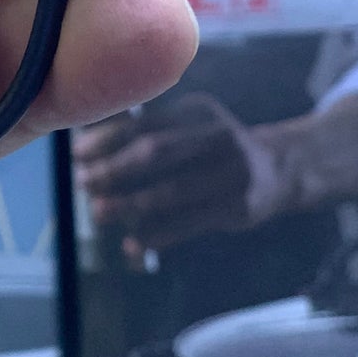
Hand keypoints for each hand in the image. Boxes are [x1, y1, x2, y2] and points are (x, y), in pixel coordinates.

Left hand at [72, 94, 288, 256]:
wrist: (279, 169)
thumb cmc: (214, 148)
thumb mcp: (191, 127)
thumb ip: (151, 131)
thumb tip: (87, 143)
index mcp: (197, 111)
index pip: (146, 122)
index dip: (108, 138)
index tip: (77, 153)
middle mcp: (216, 137)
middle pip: (157, 152)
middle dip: (114, 169)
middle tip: (83, 183)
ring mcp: (231, 173)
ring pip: (172, 192)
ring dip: (130, 204)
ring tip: (98, 212)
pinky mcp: (238, 208)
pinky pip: (190, 224)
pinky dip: (158, 235)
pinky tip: (132, 245)